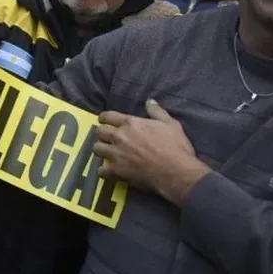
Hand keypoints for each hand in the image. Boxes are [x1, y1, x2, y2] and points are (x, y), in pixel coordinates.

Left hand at [95, 100, 210, 205]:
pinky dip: (103, 171)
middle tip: (108, 138)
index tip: (105, 121)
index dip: (104, 118)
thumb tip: (149, 101)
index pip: (107, 116)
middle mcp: (119, 136)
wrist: (177, 172)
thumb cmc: (175, 147)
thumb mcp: (171, 124)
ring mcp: (116, 154)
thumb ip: (157, 111)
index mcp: (131, 123)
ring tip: (107, 153)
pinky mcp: (116, 170)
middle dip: (102, 134)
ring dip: (101, 150)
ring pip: (96, 148)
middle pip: (99, 132)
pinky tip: (108, 172)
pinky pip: (101, 170)